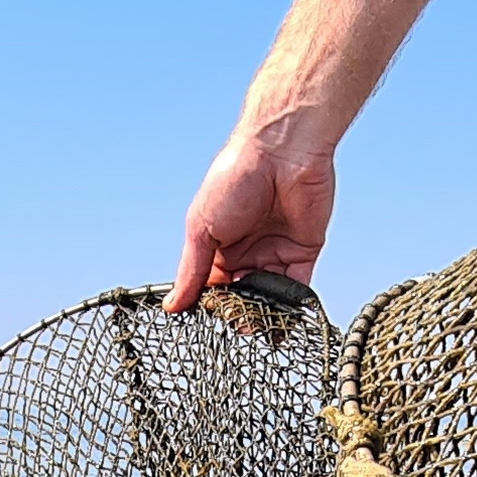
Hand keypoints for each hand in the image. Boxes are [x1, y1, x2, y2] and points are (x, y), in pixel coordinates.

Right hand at [167, 131, 335, 310]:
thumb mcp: (201, 228)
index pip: (212, 286)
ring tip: (256, 323)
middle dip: (238, 313)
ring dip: (264, 314)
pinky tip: (281, 318)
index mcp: (218, 245)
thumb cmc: (234, 179)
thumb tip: (172, 306)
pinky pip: (298, 288)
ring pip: (270, 297)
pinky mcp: (303, 253)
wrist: (280, 153)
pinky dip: (291, 307)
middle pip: (242, 295)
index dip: (210, 304)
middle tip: (235, 322)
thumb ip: (191, 271)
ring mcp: (276, 253)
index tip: (207, 319)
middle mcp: (247, 251)